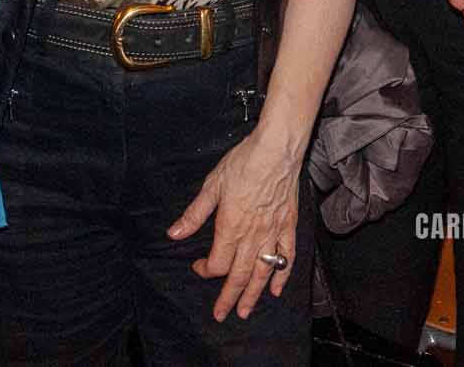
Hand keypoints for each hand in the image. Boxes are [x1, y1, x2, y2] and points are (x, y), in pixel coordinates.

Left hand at [169, 124, 300, 321]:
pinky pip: (287, 257)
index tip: (198, 266)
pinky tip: (276, 288)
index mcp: (230, 227)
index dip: (205, 270)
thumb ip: (194, 213)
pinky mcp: (289, 226)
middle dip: (228, 298)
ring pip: (262, 272)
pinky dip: (282, 275)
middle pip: (239, 276)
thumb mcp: (212, 186)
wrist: (276, 149)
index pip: (217, 262)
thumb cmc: (244, 163)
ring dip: (253, 295)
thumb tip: (175, 233)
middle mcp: (252, 236)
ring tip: (246, 312)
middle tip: (222, 315)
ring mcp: (273, 232)